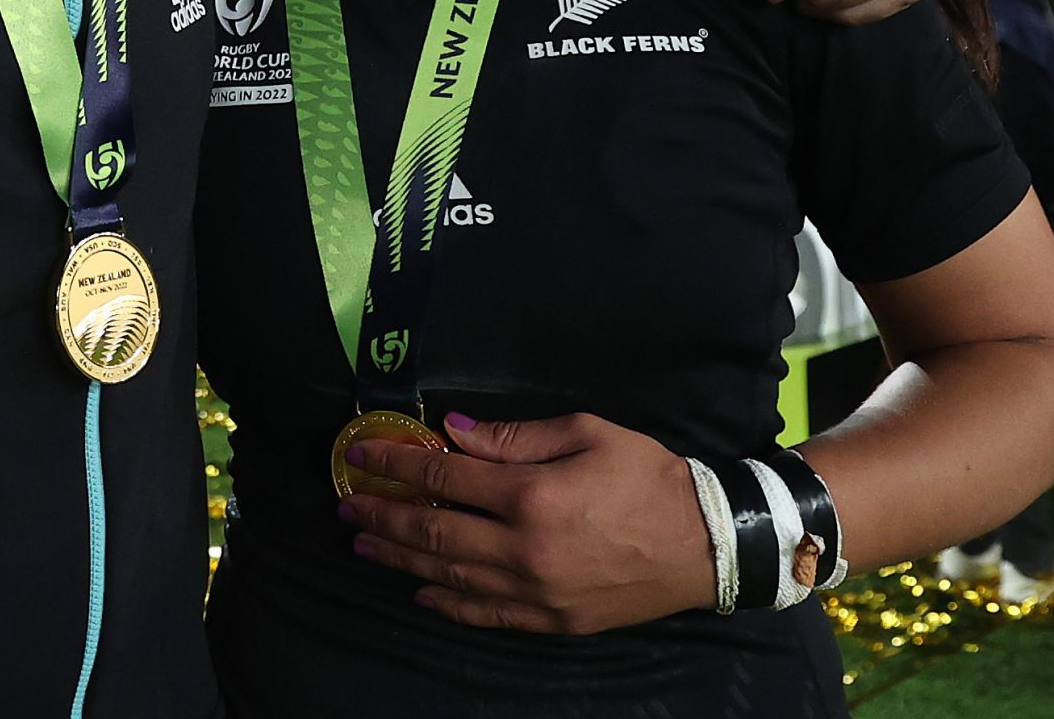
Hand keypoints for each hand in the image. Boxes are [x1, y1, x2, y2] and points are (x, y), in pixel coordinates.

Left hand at [338, 411, 714, 633]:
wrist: (706, 543)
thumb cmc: (648, 477)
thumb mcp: (586, 433)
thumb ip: (515, 437)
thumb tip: (454, 433)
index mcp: (532, 495)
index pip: (444, 476)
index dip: (397, 464)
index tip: (363, 456)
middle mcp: (524, 548)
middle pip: (434, 531)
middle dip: (383, 517)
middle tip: (347, 507)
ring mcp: (536, 591)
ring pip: (449, 576)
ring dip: (401, 560)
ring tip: (364, 547)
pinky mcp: (551, 620)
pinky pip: (485, 614)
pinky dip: (447, 603)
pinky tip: (420, 593)